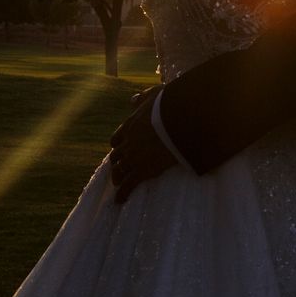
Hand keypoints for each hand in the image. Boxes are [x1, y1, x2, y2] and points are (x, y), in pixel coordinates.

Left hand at [108, 87, 177, 202]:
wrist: (179, 121)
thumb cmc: (171, 106)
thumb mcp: (156, 96)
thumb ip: (143, 98)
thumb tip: (132, 100)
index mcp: (131, 125)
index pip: (117, 138)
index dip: (118, 146)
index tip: (120, 151)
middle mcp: (129, 142)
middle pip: (116, 156)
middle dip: (117, 163)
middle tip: (118, 170)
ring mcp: (134, 157)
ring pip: (119, 171)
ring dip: (118, 178)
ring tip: (118, 185)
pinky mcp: (143, 170)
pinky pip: (129, 185)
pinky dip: (123, 193)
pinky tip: (120, 200)